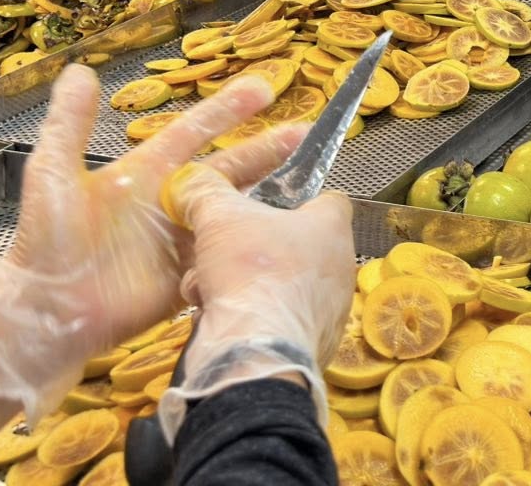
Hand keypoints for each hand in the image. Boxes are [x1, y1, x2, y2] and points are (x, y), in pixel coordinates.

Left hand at [0, 65, 305, 419]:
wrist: (46, 313)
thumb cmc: (47, 242)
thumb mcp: (53, 176)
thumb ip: (68, 126)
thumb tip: (79, 70)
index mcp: (145, 171)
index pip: (194, 131)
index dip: (227, 109)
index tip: (265, 88)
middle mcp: (169, 201)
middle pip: (229, 169)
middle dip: (267, 150)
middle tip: (307, 133)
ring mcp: (181, 241)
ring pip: (235, 211)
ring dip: (271, 197)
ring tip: (310, 187)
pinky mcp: (188, 278)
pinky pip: (227, 257)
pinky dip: (253, 247)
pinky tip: (283, 241)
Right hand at [156, 166, 357, 437]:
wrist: (257, 352)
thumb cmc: (251, 271)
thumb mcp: (219, 218)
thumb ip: (205, 193)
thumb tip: (189, 179)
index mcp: (333, 227)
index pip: (328, 199)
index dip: (295, 199)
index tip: (263, 207)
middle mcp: (341, 267)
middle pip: (292, 246)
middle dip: (250, 252)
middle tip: (219, 258)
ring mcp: (331, 310)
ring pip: (279, 287)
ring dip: (241, 287)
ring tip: (209, 294)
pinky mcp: (314, 345)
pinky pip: (278, 322)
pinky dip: (250, 320)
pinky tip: (220, 322)